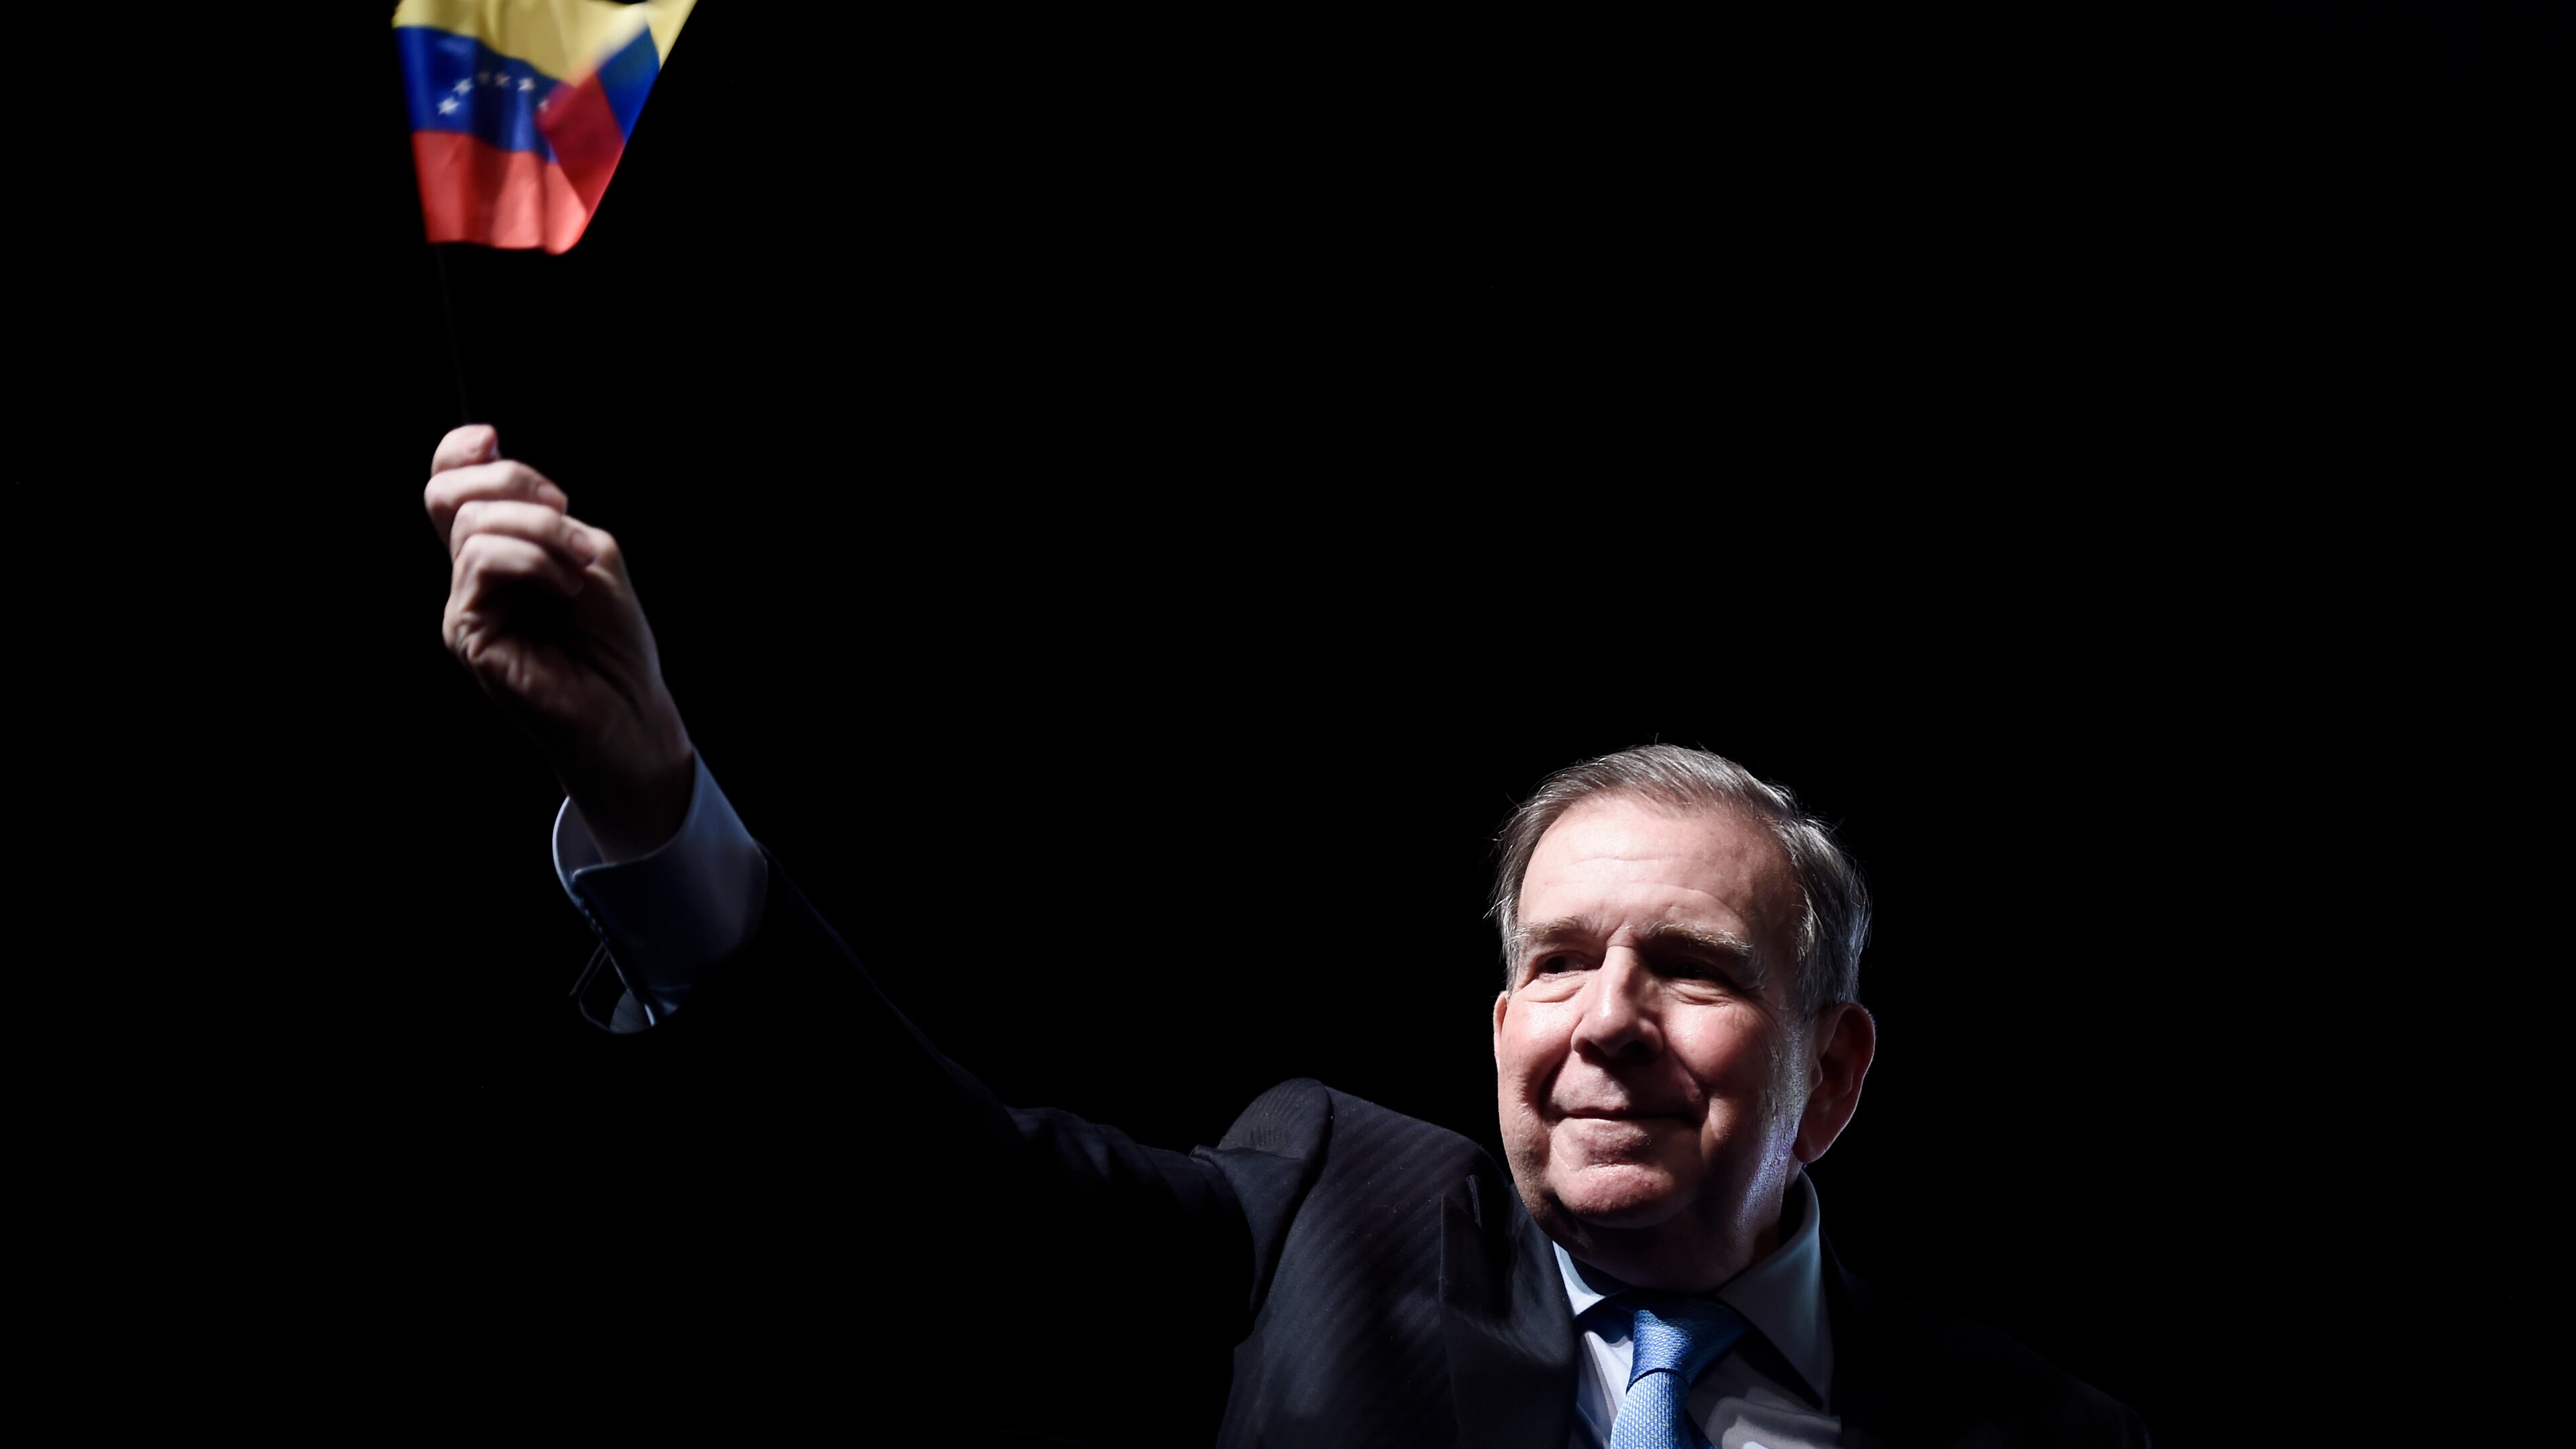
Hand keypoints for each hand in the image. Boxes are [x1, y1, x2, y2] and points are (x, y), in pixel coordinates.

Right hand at [428, 425, 694, 860]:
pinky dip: (534, 560)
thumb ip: (544, 513)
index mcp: (498, 553)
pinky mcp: (466, 633)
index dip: (459, 452)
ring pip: (474, 525)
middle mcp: (471, 577)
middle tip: (563, 509)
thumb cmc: (614, 641)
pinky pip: (481, 562)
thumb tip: (492, 460)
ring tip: (579, 569)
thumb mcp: (589, 554)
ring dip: (542, 532)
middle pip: (447, 493)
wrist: (629, 711)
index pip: (449, 486)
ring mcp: (464, 605)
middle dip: (510, 482)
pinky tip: (566, 589)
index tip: (493, 440)